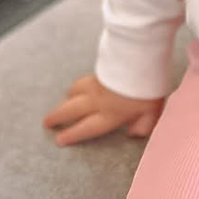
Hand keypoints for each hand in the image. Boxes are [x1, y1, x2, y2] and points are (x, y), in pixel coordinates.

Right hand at [42, 73, 164, 146]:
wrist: (140, 58)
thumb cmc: (147, 89)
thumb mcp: (152, 112)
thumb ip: (143, 126)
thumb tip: (134, 133)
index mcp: (109, 115)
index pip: (87, 128)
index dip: (72, 135)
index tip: (59, 140)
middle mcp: (97, 101)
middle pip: (71, 110)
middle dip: (58, 117)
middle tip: (46, 122)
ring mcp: (97, 83)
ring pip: (75, 92)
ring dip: (67, 99)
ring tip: (63, 101)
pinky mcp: (100, 68)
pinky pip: (84, 80)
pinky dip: (77, 84)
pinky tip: (79, 84)